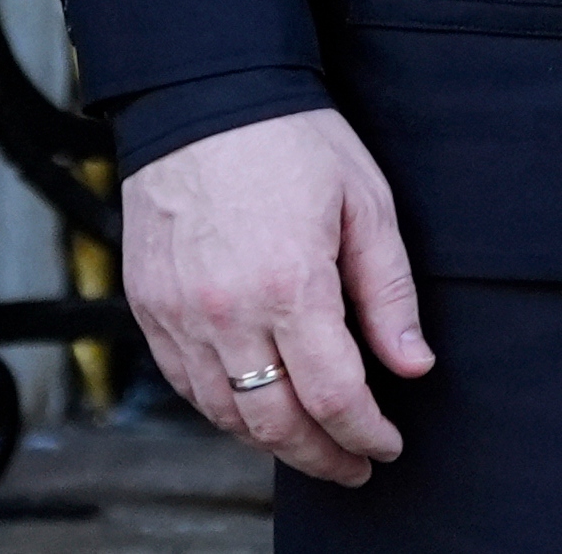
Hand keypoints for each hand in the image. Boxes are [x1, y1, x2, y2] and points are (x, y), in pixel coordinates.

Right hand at [122, 108, 434, 483]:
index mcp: (292, 284)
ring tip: (310, 443)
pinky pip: (186, 385)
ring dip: (272, 441)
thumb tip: (413, 365)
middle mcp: (227, 312)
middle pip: (276, 424)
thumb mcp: (365, 203)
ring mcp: (179, 316)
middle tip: (354, 465)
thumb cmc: (291, 140)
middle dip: (322, 457)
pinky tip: (254, 406)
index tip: (386, 445)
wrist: (202, 97)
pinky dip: (223, 409)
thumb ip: (389, 293)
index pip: (335, 396)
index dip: (366, 434)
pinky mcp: (147, 309)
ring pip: (226, 413)